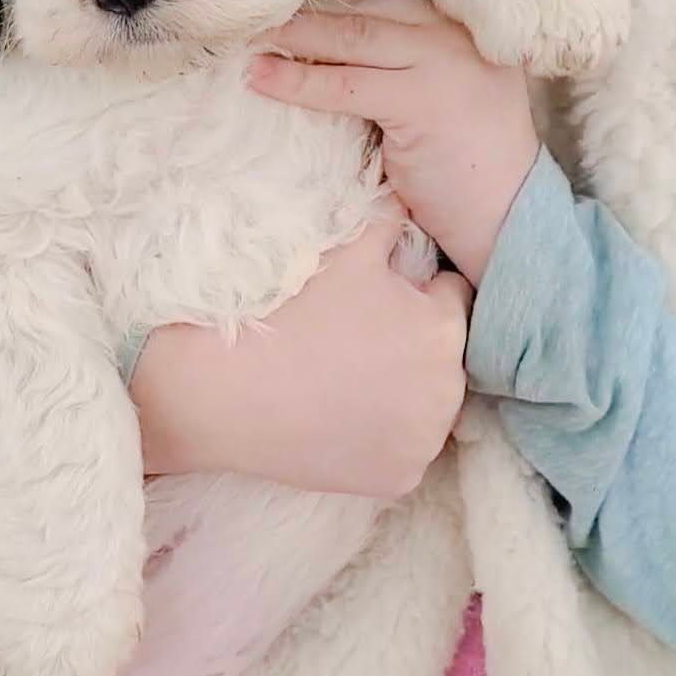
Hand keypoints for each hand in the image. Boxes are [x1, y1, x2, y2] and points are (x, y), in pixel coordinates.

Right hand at [130, 205, 470, 498]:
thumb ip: (391, 217)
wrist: (224, 390)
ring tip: (349, 372)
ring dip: (405, 389)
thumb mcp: (347, 247)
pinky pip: (405, 446)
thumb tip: (411, 195)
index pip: (451, 296)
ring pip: (429, 403)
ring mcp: (424, 442)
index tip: (375, 297)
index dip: (413, 290)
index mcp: (442, 328)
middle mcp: (449, 391)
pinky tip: (344, 412)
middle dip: (414, 339)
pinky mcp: (398, 480)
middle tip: (357, 334)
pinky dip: (384, 433)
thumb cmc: (289, 309)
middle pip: (444, 353)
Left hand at [247, 0, 538, 283]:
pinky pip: (344, 83)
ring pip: (350, 35)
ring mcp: (442, 60)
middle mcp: (454, 27)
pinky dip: (296, 79)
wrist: (506, 209)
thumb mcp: (444, 80)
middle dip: (305, 1)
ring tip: (247, 35)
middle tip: (254, 3)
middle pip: (364, 0)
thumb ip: (407, 46)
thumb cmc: (468, 152)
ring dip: (291, 33)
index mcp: (461, 15)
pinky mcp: (421, 100)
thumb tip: (328, 24)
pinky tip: (259, 77)